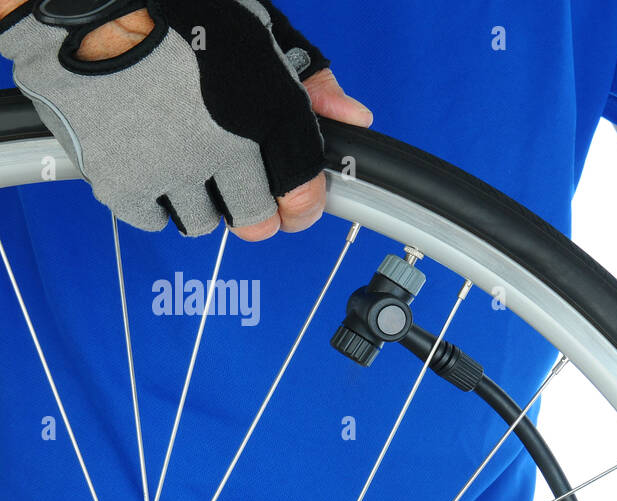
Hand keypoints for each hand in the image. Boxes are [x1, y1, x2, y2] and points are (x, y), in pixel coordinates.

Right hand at [0, 0, 371, 239]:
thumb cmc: (176, 10)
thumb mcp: (260, 31)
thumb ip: (311, 80)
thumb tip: (355, 117)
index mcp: (266, 112)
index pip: (303, 192)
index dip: (303, 206)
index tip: (296, 206)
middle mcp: (223, 148)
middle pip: (255, 219)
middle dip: (255, 211)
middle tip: (239, 189)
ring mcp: (170, 167)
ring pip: (204, 222)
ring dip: (202, 202)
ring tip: (187, 165)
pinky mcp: (119, 179)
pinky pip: (153, 218)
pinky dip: (155, 202)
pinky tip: (152, 168)